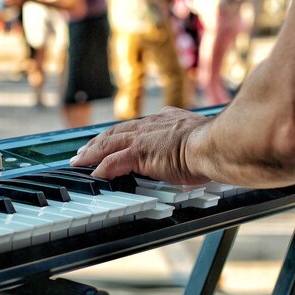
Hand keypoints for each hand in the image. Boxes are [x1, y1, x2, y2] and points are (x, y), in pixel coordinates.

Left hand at [70, 107, 210, 184]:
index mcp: (165, 119)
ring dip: (91, 154)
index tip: (111, 139)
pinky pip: (113, 162)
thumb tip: (192, 155)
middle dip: (97, 141)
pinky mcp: (139, 152)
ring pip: (108, 144)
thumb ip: (190, 142)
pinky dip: (101, 168)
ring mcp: (143, 138)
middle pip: (115, 132)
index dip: (120, 134)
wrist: (215, 144)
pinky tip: (93, 175)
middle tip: (82, 150)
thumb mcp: (200, 138)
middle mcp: (151, 124)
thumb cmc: (216, 145)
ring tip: (78, 162)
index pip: (135, 126)